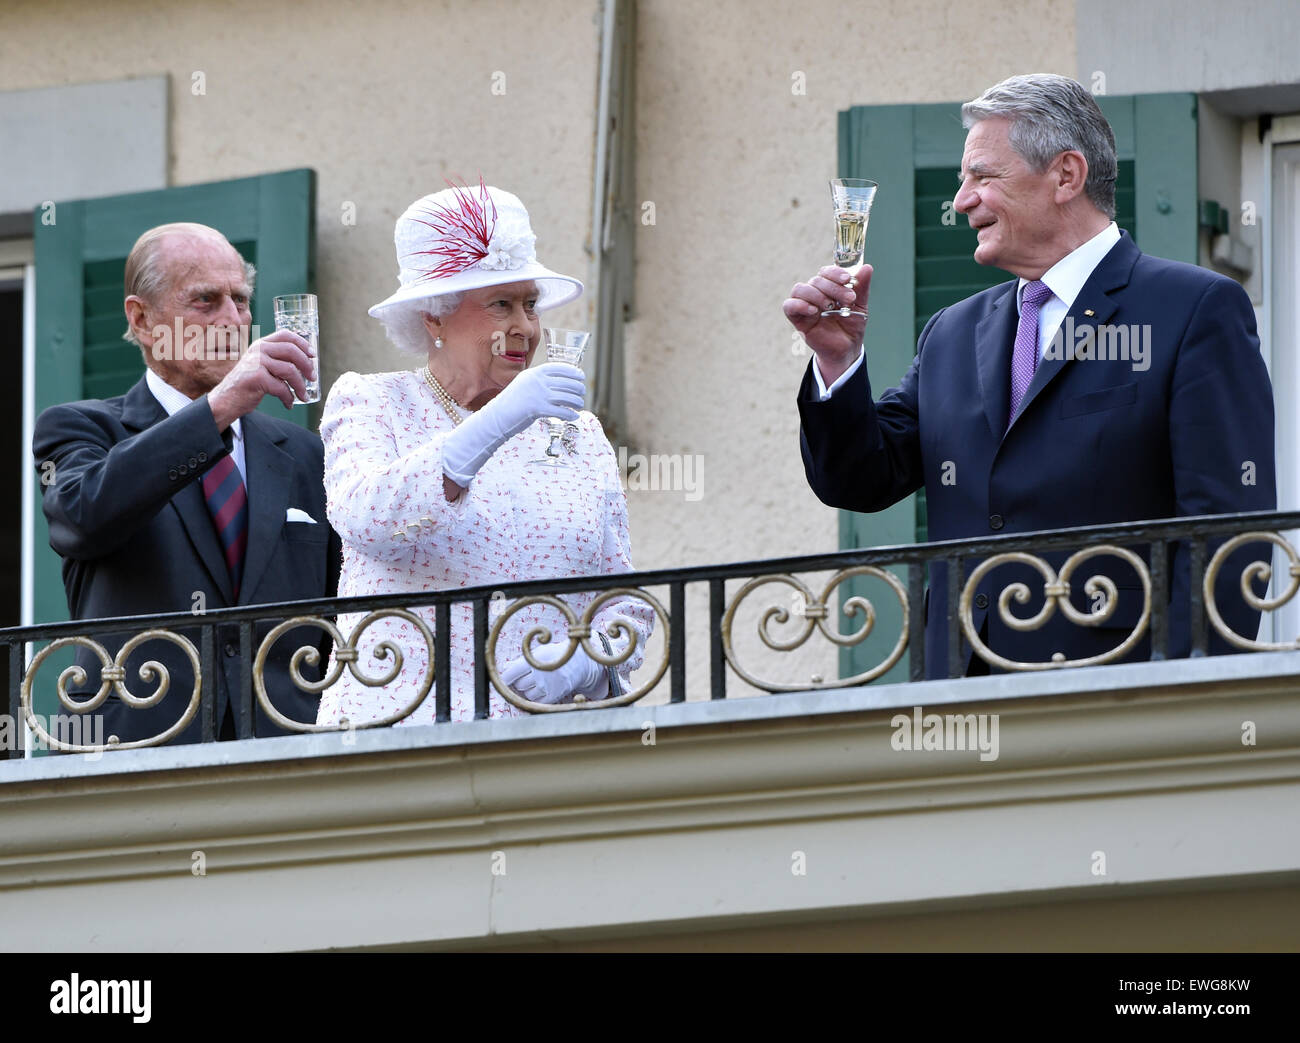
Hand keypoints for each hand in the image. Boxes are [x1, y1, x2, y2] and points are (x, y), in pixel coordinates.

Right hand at [208, 329, 314, 427]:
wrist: (226, 400)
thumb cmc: (248, 384)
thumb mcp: (261, 366)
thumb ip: (277, 361)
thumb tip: (306, 364)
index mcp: (261, 344)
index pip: (286, 335)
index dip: (302, 343)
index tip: (313, 355)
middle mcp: (258, 350)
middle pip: (292, 351)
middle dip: (307, 365)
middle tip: (313, 378)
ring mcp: (256, 362)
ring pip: (290, 370)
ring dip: (300, 386)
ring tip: (303, 396)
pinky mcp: (257, 377)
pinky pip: (282, 387)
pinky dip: (289, 398)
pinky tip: (289, 404)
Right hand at [441, 362, 584, 485]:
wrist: (498, 416)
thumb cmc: (513, 402)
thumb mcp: (524, 384)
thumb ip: (539, 381)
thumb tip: (558, 383)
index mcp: (534, 373)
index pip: (559, 368)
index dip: (572, 371)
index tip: (580, 376)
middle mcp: (537, 381)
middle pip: (566, 383)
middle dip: (577, 388)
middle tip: (582, 393)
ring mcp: (538, 395)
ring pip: (566, 397)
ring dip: (576, 402)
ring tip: (579, 405)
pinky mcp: (538, 409)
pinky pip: (561, 411)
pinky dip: (570, 414)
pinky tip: (574, 416)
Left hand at [500, 638, 604, 704]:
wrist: (579, 663)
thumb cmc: (554, 657)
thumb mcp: (538, 653)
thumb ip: (521, 662)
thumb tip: (505, 670)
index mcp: (534, 661)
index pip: (511, 674)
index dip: (506, 677)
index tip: (507, 678)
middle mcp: (540, 675)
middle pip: (518, 685)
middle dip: (520, 682)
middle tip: (528, 677)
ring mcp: (547, 687)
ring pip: (527, 694)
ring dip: (529, 690)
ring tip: (538, 682)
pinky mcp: (553, 696)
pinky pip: (537, 701)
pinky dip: (537, 697)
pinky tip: (543, 688)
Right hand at [783, 264, 871, 383]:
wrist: (847, 349)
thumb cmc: (851, 326)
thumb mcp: (860, 306)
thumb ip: (862, 287)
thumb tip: (867, 267)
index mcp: (829, 287)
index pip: (826, 272)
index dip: (835, 273)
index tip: (847, 279)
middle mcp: (815, 293)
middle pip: (816, 280)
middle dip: (833, 288)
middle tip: (849, 299)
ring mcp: (805, 305)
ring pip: (800, 289)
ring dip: (816, 294)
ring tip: (830, 306)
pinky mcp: (798, 319)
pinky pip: (789, 306)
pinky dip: (799, 304)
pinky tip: (814, 311)